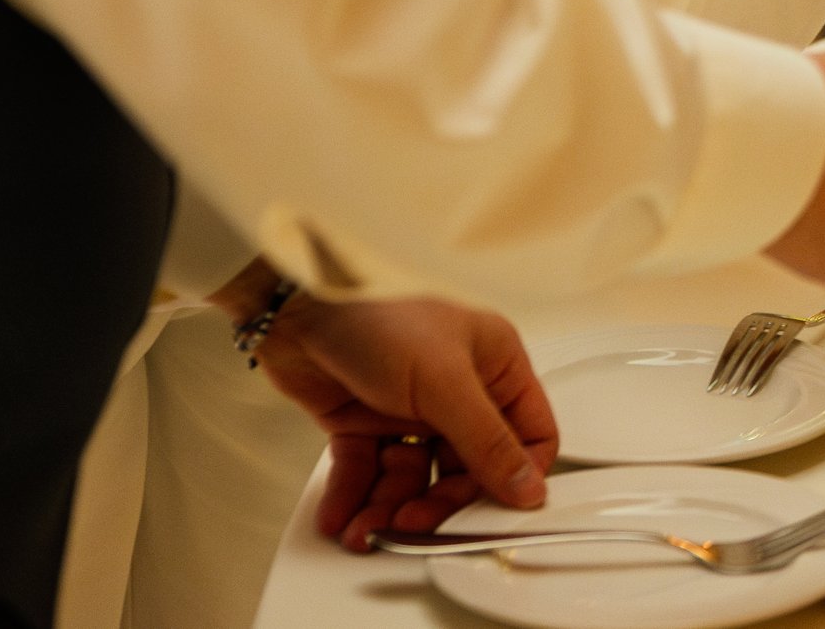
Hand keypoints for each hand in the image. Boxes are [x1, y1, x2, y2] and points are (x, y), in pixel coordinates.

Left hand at [216, 272, 558, 552]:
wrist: (296, 297)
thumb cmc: (380, 310)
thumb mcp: (446, 381)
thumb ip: (487, 442)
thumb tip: (528, 486)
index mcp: (494, 365)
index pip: (526, 435)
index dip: (514, 478)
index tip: (493, 514)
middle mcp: (456, 388)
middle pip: (465, 467)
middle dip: (437, 502)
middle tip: (414, 524)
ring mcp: (408, 406)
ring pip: (412, 476)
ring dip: (388, 508)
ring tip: (367, 528)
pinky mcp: (362, 419)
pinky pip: (367, 470)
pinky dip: (354, 496)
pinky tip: (343, 515)